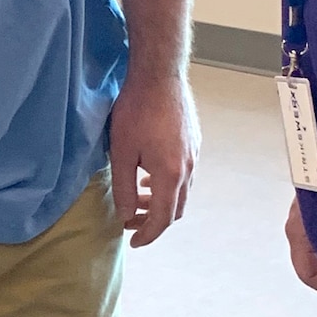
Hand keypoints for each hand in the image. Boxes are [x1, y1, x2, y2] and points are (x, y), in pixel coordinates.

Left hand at [108, 68, 198, 246]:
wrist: (159, 75)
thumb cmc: (136, 111)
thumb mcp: (121, 153)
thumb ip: (124, 188)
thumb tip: (127, 216)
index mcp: (171, 174)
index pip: (163, 218)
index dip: (148, 234)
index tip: (133, 241)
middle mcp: (189, 168)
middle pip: (177, 209)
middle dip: (154, 221)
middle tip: (130, 221)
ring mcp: (195, 155)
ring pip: (182, 192)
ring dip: (161, 201)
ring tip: (138, 198)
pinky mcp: (194, 143)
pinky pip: (185, 175)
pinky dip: (168, 185)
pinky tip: (149, 175)